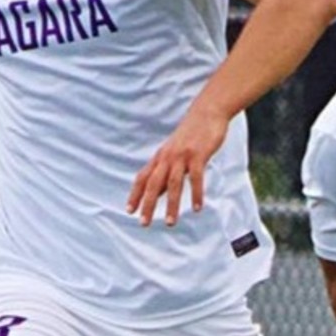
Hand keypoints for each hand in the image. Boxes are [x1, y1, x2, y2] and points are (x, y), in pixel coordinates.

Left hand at [127, 104, 228, 226]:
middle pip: (153, 183)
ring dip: (171, 204)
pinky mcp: (197, 155)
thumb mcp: (174, 151)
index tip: (129, 211)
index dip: (135, 194)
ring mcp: (182, 156)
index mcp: (160, 157)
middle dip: (148, 204)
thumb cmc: (191, 134)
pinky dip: (196, 193)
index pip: (143, 177)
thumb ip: (166, 170)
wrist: (207, 112)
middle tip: (144, 223)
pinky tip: (197, 208)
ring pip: (173, 184)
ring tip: (170, 222)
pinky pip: (195, 177)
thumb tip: (158, 192)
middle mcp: (167, 157)